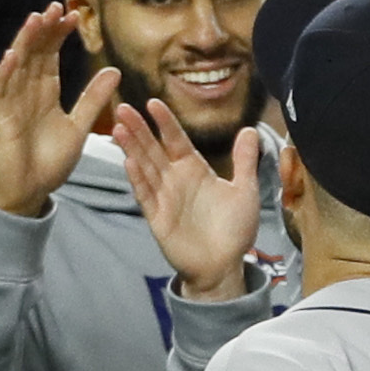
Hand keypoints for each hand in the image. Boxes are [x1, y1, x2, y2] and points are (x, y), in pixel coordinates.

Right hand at [0, 4, 120, 217]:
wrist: (29, 193)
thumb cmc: (50, 163)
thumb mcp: (80, 126)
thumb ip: (94, 99)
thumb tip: (114, 70)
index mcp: (45, 93)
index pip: (50, 56)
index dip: (60, 35)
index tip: (74, 17)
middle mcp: (27, 93)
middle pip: (34, 53)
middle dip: (43, 30)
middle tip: (55, 6)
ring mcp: (12, 104)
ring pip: (16, 65)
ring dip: (25, 42)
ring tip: (35, 19)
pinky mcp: (1, 119)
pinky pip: (0, 91)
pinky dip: (5, 73)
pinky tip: (12, 55)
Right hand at [108, 99, 261, 302]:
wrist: (224, 267)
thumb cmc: (234, 230)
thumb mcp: (245, 191)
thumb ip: (245, 161)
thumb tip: (251, 129)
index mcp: (194, 170)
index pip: (176, 140)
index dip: (165, 123)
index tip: (153, 103)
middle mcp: (176, 180)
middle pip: (153, 150)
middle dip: (138, 130)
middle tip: (123, 109)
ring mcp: (164, 198)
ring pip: (145, 168)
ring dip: (132, 149)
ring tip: (118, 129)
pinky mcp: (158, 218)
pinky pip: (146, 196)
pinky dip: (137, 180)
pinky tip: (128, 163)